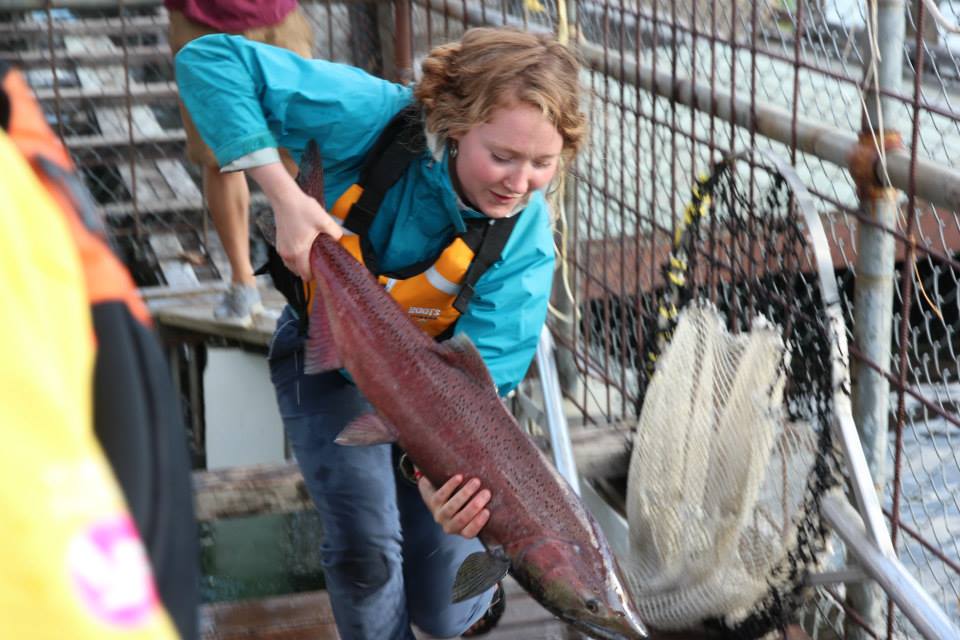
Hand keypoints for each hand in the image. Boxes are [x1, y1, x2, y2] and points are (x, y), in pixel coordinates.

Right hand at [248, 162, 341, 279]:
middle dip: (308, 269)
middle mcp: (287, 253)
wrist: (285, 198)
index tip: (322, 271)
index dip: (315, 276)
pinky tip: (304, 247)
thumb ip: (335, 233)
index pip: (305, 275)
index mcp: (298, 252)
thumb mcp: (324, 221)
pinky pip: (287, 257)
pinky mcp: (279, 243)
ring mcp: (281, 249)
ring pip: (291, 265)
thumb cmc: (302, 209)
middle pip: (298, 272)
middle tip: (319, 261)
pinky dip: (295, 257)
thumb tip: (339, 240)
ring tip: (311, 255)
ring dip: (300, 264)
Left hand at [418, 473, 491, 538]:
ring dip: (465, 494)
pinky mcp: (431, 501)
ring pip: (451, 507)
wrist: (435, 493)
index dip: (478, 524)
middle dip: (474, 506)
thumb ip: (484, 508)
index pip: (469, 533)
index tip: (488, 511)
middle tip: (486, 492)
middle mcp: (449, 525)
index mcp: (461, 530)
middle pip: (461, 519)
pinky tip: (459, 477)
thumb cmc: (460, 502)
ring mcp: (439, 514)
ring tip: (476, 482)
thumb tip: (509, 499)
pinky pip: (441, 494)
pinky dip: (451, 486)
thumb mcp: (471, 509)